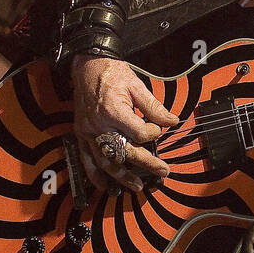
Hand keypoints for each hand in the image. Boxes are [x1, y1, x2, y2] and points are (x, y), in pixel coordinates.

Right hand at [71, 54, 177, 192]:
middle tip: (163, 171)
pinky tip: (106, 185)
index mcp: (114, 111)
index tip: (159, 130)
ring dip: (122, 177)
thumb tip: (172, 121)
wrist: (87, 66)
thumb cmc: (112, 74)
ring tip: (137, 186)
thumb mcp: (137, 85)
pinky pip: (86, 159)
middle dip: (146, 164)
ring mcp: (88, 132)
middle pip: (125, 151)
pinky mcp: (81, 134)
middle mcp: (99, 125)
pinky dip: (96, 175)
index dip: (154, 134)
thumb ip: (154, 106)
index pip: (139, 133)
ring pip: (105, 161)